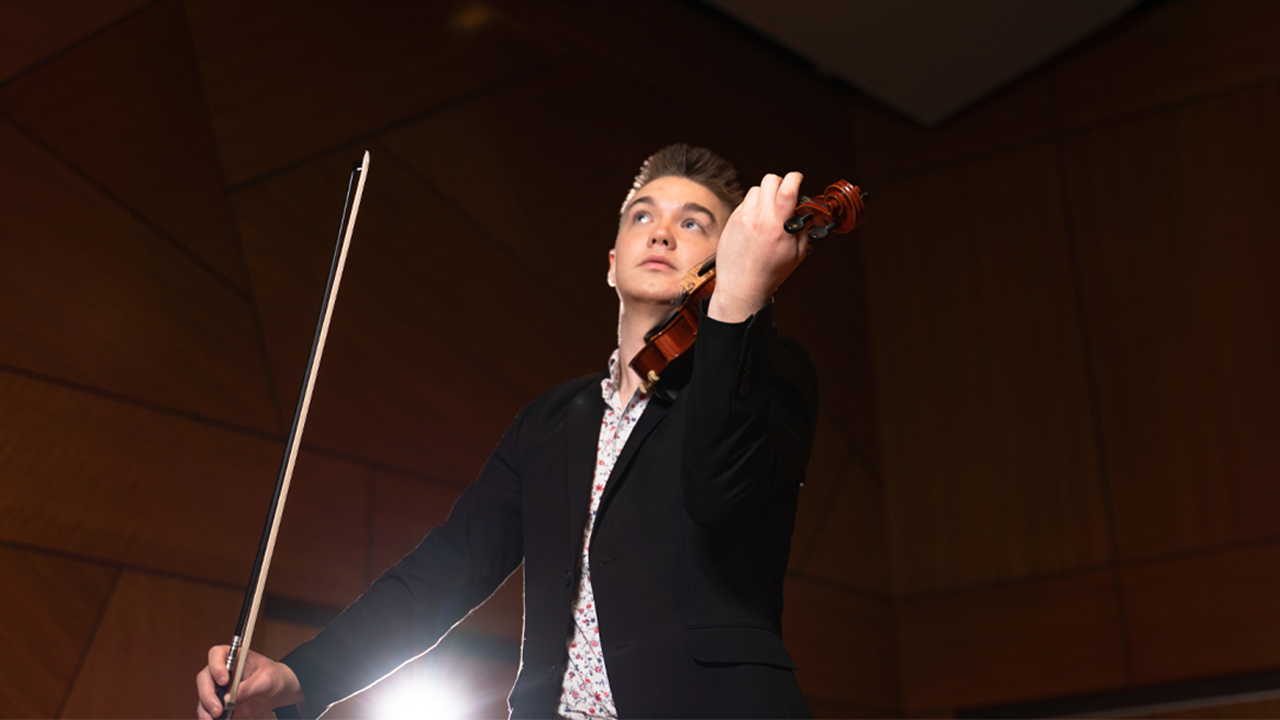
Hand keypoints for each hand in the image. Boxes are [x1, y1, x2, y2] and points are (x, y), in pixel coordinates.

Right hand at [196, 645, 303, 718]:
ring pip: (203, 696)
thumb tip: (230, 698)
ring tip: (216, 717)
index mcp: (233, 657)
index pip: (216, 655)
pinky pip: (207, 709)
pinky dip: (208, 716)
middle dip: (208, 694)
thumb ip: (249, 687)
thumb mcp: (266, 679)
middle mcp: (222, 671)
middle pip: (205, 678)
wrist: (277, 691)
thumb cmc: (273, 677)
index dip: (216, 666)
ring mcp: (218, 687)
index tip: (224, 681)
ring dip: (206, 709)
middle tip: (218, 708)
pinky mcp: (219, 702)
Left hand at [707, 172, 808, 322]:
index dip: (795, 178)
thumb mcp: (797, 254)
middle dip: (780, 184)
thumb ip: (803, 229)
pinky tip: (756, 223)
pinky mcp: (731, 221)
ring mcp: (742, 218)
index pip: (787, 189)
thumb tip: (802, 211)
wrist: (741, 286)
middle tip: (783, 196)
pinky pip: (744, 203)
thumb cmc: (770, 273)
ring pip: (756, 190)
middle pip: (769, 180)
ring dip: (765, 196)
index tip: (798, 180)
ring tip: (769, 212)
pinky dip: (753, 207)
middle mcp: (758, 218)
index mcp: (778, 226)